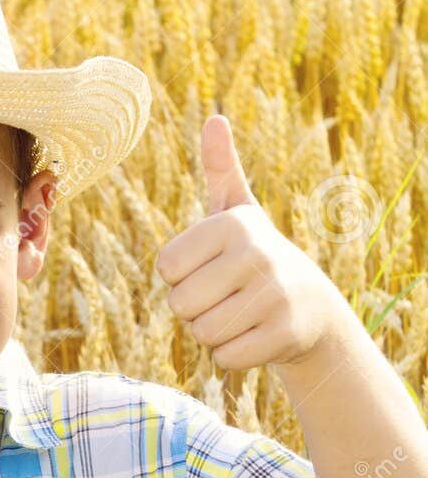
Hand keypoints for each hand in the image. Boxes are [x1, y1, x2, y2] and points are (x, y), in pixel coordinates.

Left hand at [155, 114, 346, 371]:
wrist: (312, 306)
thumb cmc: (256, 257)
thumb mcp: (238, 210)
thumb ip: (221, 168)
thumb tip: (214, 119)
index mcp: (233, 224)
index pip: (166, 267)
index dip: (181, 277)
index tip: (211, 269)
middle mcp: (256, 254)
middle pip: (180, 304)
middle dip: (195, 310)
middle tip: (226, 297)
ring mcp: (274, 295)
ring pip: (202, 333)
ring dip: (213, 333)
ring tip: (241, 315)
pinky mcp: (284, 333)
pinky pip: (226, 358)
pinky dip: (233, 355)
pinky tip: (255, 336)